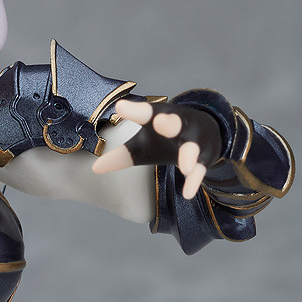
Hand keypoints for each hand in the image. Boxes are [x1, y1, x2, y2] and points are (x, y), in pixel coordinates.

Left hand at [92, 99, 222, 198]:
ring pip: (192, 148)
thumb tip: (95, 169)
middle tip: (160, 121)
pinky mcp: (205, 158)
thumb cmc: (164, 137)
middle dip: (168, 122)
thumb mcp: (143, 143)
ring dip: (189, 155)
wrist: (206, 132)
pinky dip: (195, 181)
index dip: (134, 110)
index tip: (120, 108)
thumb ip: (122, 154)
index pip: (145, 112)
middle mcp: (178, 125)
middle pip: (173, 122)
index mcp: (158, 117)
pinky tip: (187, 193)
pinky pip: (200, 170)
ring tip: (184, 167)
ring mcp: (194, 141)